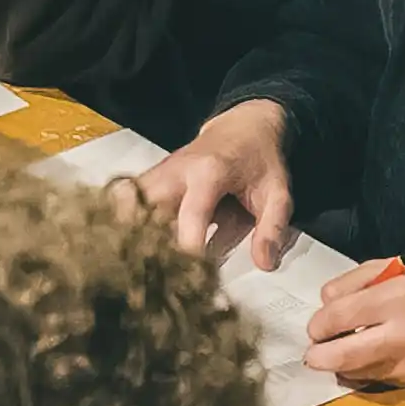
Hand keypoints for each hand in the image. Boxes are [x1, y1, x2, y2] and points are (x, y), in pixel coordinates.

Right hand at [133, 103, 295, 262]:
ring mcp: (158, 174)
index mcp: (209, 172)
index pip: (191, 214)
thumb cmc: (258, 159)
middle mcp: (176, 170)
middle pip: (144, 209)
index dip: (189, 249)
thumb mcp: (278, 193)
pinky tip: (136, 248)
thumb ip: (272, 228)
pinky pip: (126, 204)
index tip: (195, 277)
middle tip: (160, 275)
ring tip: (145, 265)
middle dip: (148, 244)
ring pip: (127, 206)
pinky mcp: (150, 180)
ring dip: (133, 236)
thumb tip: (264, 263)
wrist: (243, 127)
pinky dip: (128, 225)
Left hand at [307, 254, 404, 389]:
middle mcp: (403, 334)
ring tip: (340, 350)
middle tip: (315, 348)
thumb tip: (327, 301)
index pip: (338, 318)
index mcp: (400, 296)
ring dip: (340, 365)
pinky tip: (368, 357)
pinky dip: (365, 371)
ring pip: (356, 374)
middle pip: (339, 356)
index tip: (317, 324)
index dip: (318, 324)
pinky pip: (379, 380)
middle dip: (318, 354)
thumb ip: (363, 278)